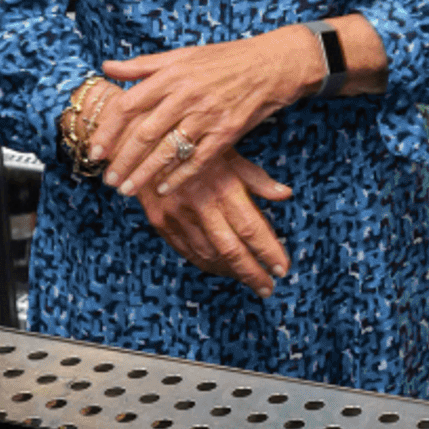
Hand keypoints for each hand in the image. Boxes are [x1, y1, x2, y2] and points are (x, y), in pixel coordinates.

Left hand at [93, 26, 328, 197]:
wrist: (271, 65)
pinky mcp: (226, 133)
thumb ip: (142, 65)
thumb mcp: (181, 55)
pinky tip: (163, 189)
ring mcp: (206, 115)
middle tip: (108, 180)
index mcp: (170, 75)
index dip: (108, 130)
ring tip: (127, 190)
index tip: (94, 150)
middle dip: (122, 160)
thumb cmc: (224, 59)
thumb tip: (106, 67)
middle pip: (144, 133)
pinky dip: (178, 177)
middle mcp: (185, 95)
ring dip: (144, 174)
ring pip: (167, 151)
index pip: (128, 105)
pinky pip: (197, 160)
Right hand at [134, 151, 292, 296]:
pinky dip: (207, 263)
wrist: (142, 141)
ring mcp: (177, 215)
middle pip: (231, 250)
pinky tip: (221, 267)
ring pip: (209, 255)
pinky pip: (187, 251)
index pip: (250, 228)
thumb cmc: (191, 142)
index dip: (268, 252)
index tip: (282, 269)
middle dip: (252, 274)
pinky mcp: (160, 222)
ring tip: (248, 279)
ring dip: (231, 272)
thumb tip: (285, 194)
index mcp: (222, 185)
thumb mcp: (227, 151)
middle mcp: (200, 203)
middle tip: (268, 288)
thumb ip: (256, 178)